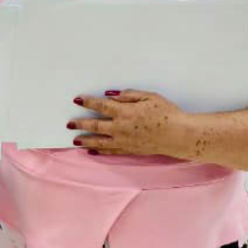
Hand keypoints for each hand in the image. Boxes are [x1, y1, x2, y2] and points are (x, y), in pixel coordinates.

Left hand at [68, 89, 187, 156]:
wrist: (179, 135)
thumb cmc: (167, 112)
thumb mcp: (149, 97)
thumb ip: (128, 95)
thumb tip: (111, 95)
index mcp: (125, 112)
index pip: (101, 106)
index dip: (88, 102)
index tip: (77, 100)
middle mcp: (121, 128)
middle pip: (96, 126)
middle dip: (80, 124)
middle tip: (69, 123)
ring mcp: (125, 141)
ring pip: (100, 141)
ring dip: (85, 140)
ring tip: (74, 140)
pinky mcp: (130, 150)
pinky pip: (111, 151)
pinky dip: (100, 151)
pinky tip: (92, 151)